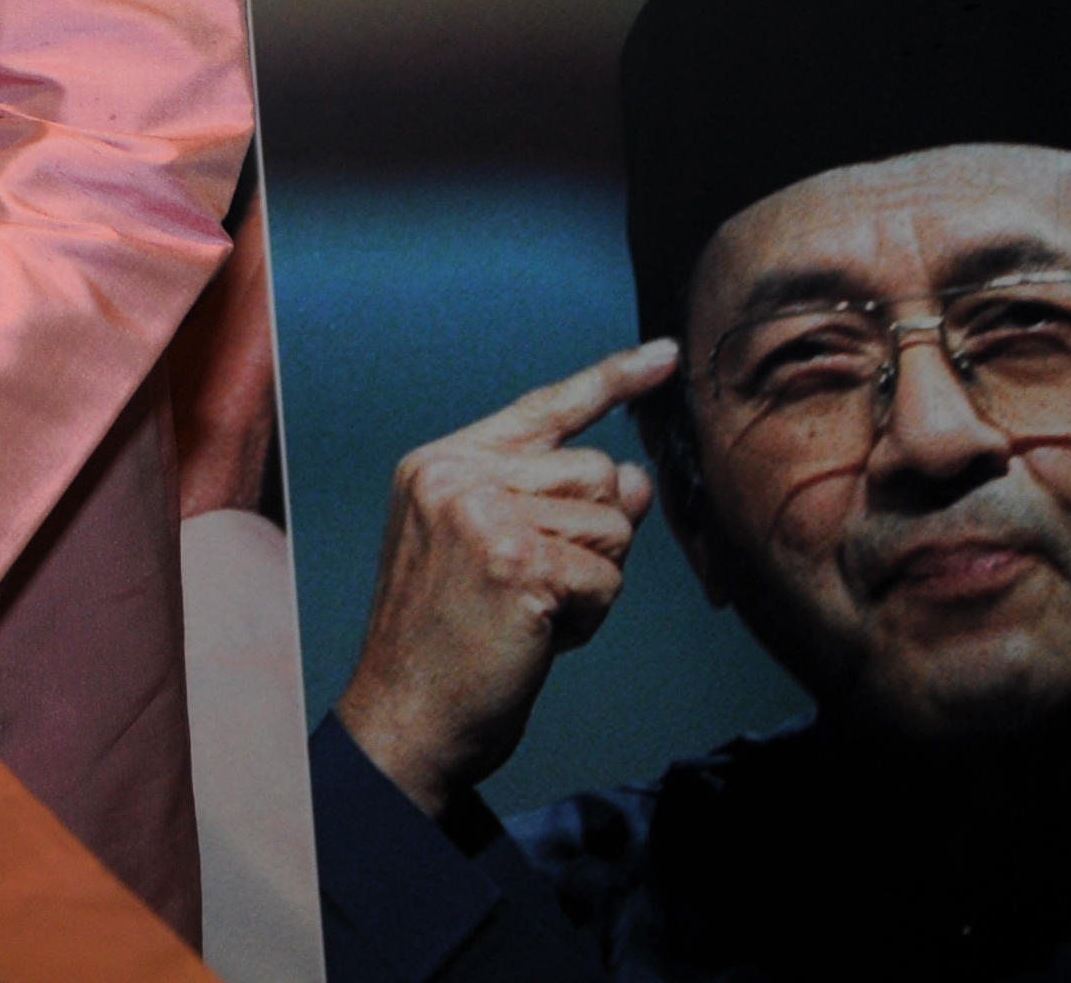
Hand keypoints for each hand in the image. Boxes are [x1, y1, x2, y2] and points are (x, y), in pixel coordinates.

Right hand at [333, 341, 679, 821]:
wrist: (406, 715)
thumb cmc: (447, 640)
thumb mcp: (490, 550)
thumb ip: (555, 503)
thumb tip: (634, 478)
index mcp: (440, 463)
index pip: (542, 407)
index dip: (611, 379)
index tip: (665, 355)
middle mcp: (457, 474)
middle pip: (597, 473)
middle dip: (592, 538)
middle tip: (531, 587)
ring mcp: (484, 514)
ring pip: (612, 526)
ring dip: (592, 581)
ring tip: (528, 613)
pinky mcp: (519, 562)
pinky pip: (608, 578)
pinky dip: (589, 617)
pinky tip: (535, 634)